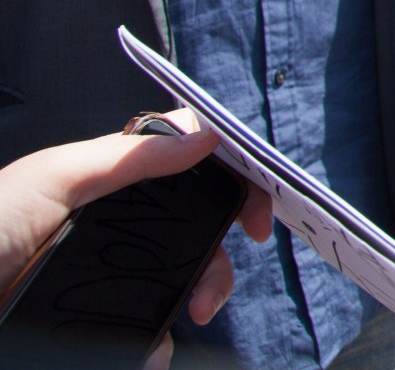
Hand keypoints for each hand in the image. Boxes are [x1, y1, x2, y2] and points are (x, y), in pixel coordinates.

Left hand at [0, 107, 271, 362]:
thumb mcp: (51, 180)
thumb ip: (130, 155)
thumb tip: (206, 135)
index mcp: (106, 184)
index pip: (187, 169)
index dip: (230, 182)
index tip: (255, 212)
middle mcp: (113, 229)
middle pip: (196, 235)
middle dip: (217, 260)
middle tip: (209, 289)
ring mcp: (104, 280)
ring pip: (180, 287)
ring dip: (195, 300)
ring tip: (183, 319)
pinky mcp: (95, 326)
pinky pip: (146, 335)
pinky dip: (155, 345)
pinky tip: (148, 348)